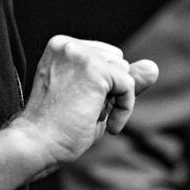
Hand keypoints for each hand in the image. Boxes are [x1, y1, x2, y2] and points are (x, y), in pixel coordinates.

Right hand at [17, 35, 158, 171]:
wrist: (36, 145)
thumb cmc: (60, 128)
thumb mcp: (94, 99)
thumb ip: (122, 80)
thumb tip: (153, 67)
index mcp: (61, 46)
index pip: (106, 58)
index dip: (104, 87)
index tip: (84, 107)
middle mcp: (69, 45)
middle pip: (118, 61)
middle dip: (110, 91)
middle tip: (83, 112)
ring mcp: (81, 55)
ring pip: (125, 72)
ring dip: (115, 100)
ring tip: (88, 115)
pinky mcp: (95, 70)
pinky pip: (129, 85)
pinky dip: (124, 109)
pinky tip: (107, 125)